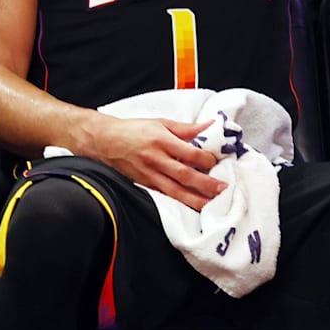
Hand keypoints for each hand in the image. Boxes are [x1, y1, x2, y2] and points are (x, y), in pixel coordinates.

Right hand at [88, 117, 225, 211]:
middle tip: (223, 189)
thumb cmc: (133, 130)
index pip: (189, 153)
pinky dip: (180, 202)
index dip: (206, 159)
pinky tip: (192, 206)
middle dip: (205, 184)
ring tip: (212, 204)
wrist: (106, 141)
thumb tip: (210, 126)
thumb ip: (187, 128)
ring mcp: (150, 174)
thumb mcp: (161, 123)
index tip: (218, 162)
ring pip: (176, 190)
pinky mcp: (146, 184)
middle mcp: (156, 159)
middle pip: (185, 174)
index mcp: (162, 141)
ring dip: (195, 199)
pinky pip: (166, 195)